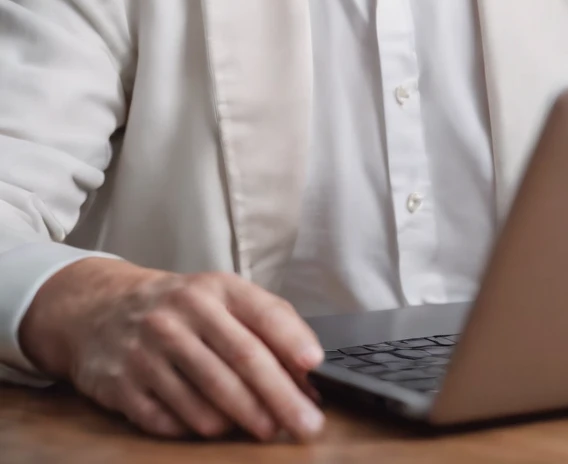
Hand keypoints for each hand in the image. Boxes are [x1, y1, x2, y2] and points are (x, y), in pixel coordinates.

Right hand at [18, 258, 324, 441]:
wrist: (101, 309)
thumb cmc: (180, 309)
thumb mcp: (220, 298)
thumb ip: (265, 324)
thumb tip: (308, 370)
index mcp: (213, 289)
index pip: (260, 313)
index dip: (291, 340)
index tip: (315, 366)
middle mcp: (181, 315)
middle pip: (241, 361)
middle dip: (279, 398)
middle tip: (305, 424)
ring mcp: (149, 351)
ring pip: (207, 399)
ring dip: (242, 422)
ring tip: (263, 428)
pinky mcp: (123, 386)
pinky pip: (171, 422)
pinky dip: (197, 430)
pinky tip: (210, 427)